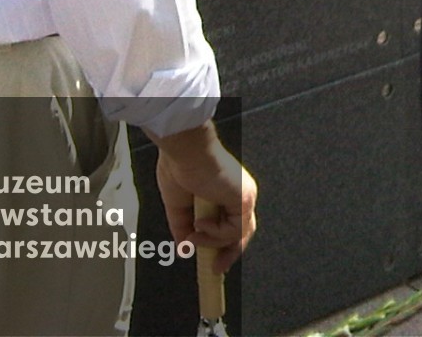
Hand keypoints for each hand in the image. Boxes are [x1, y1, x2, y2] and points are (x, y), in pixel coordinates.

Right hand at [153, 122, 258, 273]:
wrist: (184, 151)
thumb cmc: (180, 166)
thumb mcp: (178, 206)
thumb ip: (183, 227)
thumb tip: (185, 248)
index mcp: (225, 192)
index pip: (233, 223)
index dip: (224, 244)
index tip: (214, 262)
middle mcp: (239, 194)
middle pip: (243, 231)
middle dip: (229, 252)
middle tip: (215, 269)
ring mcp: (244, 196)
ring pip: (238, 234)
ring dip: (213, 241)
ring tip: (194, 233)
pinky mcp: (244, 199)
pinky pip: (234, 230)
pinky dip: (216, 233)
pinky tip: (201, 222)